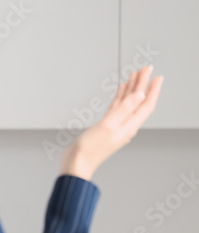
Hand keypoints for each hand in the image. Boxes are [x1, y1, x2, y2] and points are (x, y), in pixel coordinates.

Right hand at [62, 65, 162, 179]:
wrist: (77, 163)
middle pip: (138, 101)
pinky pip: (118, 108)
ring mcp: (116, 125)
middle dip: (143, 84)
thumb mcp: (108, 126)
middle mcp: (126, 125)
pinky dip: (121, 97)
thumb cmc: (90, 149)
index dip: (152, 89)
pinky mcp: (107, 126)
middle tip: (145, 70)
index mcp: (129, 125)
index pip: (146, 104)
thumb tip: (140, 95)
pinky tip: (121, 91)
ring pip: (128, 103)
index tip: (155, 75)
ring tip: (135, 76)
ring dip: (133, 89)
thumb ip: (124, 109)